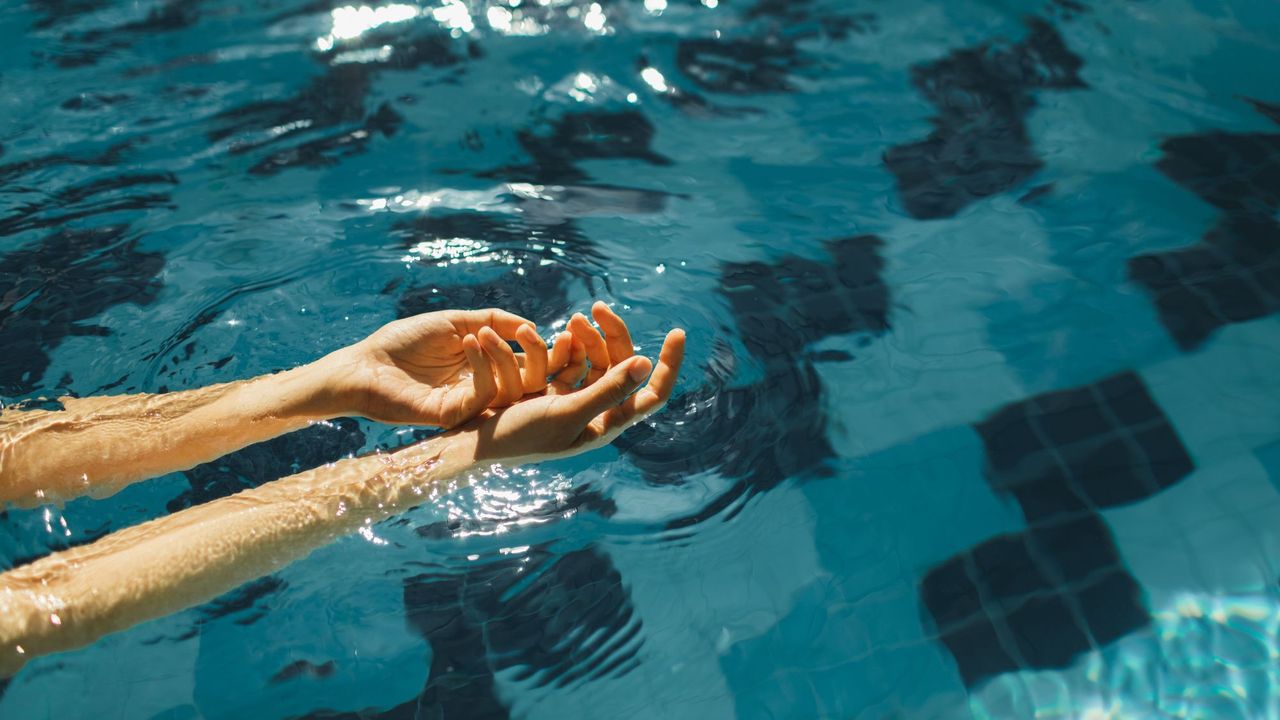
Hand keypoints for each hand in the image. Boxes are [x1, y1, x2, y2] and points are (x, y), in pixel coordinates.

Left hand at [317, 309, 549, 426]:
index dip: (551, 351)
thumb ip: (494, 321)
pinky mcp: (455, 416)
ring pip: (514, 392)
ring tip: (484, 333)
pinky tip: (469, 342)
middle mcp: (486, 390)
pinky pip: (485, 396)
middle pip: (534, 384)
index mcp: (490, 369)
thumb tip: (531, 326)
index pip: (534, 366)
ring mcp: (472, 406)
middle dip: (543, 359)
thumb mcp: (456, 322)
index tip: (563, 331)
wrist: (364, 364)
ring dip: (506, 356)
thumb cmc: (405, 342)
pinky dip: (484, 367)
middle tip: (532, 334)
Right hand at [465, 324, 684, 463]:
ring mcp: (576, 400)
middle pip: (623, 366)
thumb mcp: (567, 412)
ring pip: (598, 359)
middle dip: (614, 336)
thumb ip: (608, 390)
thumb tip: (648, 364)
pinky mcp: (553, 390)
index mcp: (608, 423)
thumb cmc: (520, 436)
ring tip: (575, 318)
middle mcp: (597, 413)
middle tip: (596, 308)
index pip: (654, 392)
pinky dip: (573, 344)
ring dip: (590, 336)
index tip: (678, 332)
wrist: (473, 443)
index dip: (670, 364)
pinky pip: (575, 360)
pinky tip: (563, 331)